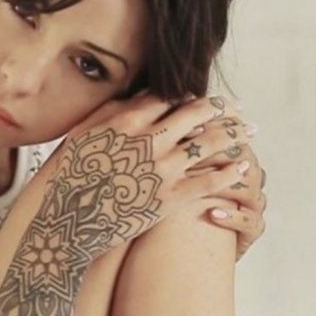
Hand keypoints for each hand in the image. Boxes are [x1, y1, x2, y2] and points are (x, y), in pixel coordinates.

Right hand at [39, 90, 254, 258]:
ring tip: (248, 130)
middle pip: (195, 114)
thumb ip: (109, 112)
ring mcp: (162, 169)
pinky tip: (243, 166)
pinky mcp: (170, 199)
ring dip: (234, 133)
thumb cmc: (67, 176)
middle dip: (219, 107)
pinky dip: (230, 172)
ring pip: (210, 144)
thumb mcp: (81, 134)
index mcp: (127, 120)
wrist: (67, 221)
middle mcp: (150, 140)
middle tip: (234, 106)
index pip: (168, 97)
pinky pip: (209, 181)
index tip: (199, 96)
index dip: (188, 94)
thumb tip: (134, 96)